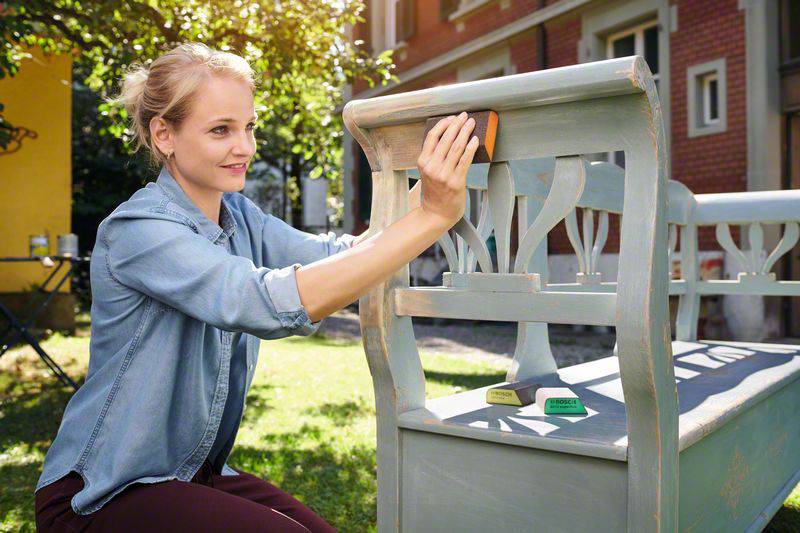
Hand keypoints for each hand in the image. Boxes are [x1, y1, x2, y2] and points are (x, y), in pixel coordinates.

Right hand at [416, 111, 478, 227]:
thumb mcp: (427, 171)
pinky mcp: (456, 181)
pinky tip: (475, 139)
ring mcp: (444, 175)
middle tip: (465, 116)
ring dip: (466, 132)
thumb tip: (449, 134)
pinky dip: (471, 148)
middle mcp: (432, 167)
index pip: (432, 136)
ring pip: (456, 147)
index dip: (444, 124)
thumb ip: (433, 155)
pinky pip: (465, 160)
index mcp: (422, 162)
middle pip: (446, 139)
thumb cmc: (434, 191)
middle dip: (457, 124)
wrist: (436, 213)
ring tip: (472, 124)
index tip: (452, 118)